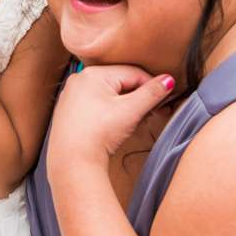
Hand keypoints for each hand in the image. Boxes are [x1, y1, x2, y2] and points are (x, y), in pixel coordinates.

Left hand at [49, 63, 174, 166]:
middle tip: (150, 113)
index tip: (163, 101)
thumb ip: (151, 93)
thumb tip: (167, 80)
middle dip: (137, 97)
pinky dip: (109, 111)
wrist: (72, 162)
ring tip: (133, 121)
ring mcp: (71, 96)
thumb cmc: (98, 134)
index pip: (133, 73)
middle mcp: (79, 80)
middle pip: (120, 82)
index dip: (151, 86)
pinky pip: (95, 104)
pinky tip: (114, 126)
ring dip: (124, 105)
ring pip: (108, 94)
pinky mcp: (68, 112)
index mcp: (93, 74)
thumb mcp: (130, 111)